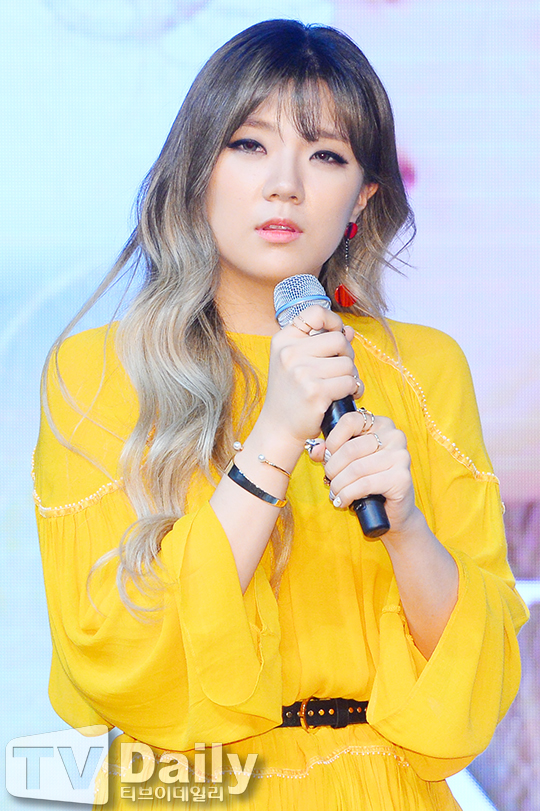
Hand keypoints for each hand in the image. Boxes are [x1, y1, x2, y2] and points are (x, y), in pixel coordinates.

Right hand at [257, 305, 363, 449]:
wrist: (279, 428)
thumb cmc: (291, 394)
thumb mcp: (298, 363)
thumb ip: (322, 344)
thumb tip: (349, 330)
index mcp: (283, 340)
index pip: (316, 313)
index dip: (334, 321)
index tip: (337, 335)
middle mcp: (289, 353)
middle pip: (338, 339)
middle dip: (346, 355)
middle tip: (340, 370)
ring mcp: (301, 372)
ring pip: (347, 363)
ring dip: (350, 376)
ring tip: (340, 386)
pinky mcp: (315, 392)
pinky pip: (349, 382)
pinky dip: (352, 390)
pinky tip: (343, 397)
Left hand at [309, 412, 417, 535]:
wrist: (392, 509)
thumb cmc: (369, 480)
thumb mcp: (348, 461)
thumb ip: (330, 451)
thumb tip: (315, 450)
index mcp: (381, 424)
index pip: (350, 421)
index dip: (332, 440)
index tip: (326, 456)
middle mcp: (394, 436)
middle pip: (350, 448)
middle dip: (333, 468)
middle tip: (329, 479)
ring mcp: (400, 456)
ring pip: (356, 469)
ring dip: (338, 484)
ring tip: (335, 492)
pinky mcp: (401, 478)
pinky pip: (364, 484)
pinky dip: (347, 494)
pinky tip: (342, 501)